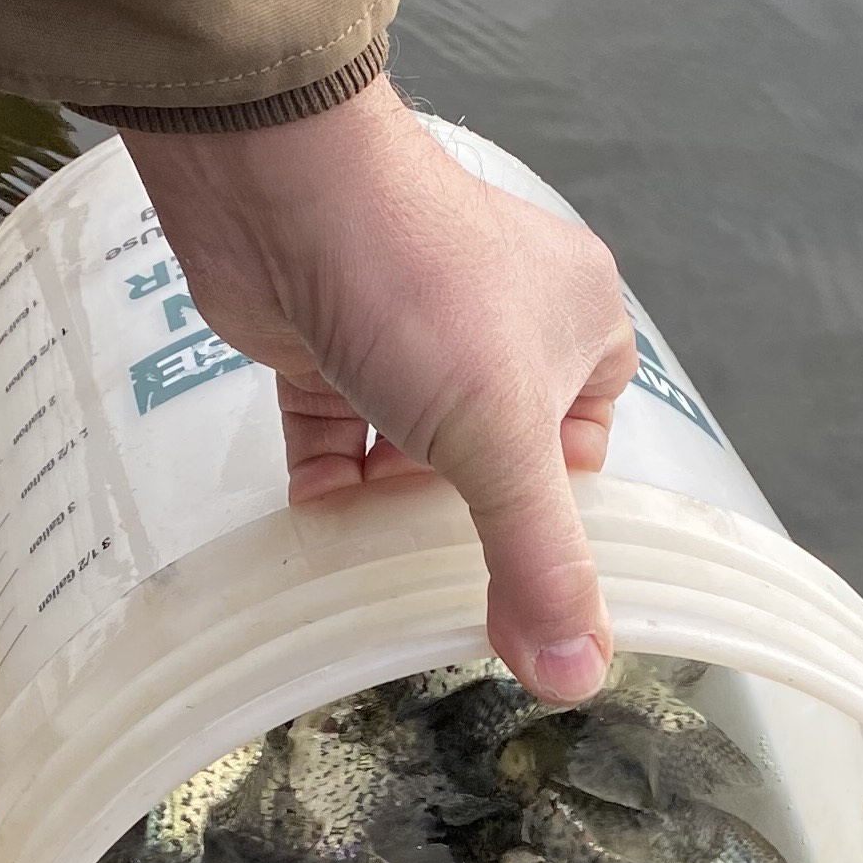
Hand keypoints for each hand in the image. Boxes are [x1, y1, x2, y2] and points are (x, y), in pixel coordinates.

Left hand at [126, 79, 636, 699]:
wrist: (277, 186)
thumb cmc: (418, 288)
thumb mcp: (500, 444)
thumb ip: (537, 563)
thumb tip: (577, 675)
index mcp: (576, 320)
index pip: (585, 446)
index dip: (554, 514)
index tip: (522, 578)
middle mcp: (501, 319)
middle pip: (495, 456)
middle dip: (465, 520)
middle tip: (441, 589)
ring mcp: (408, 328)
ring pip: (411, 448)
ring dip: (390, 508)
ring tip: (375, 570)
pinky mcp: (326, 340)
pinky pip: (337, 432)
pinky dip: (330, 479)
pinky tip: (319, 525)